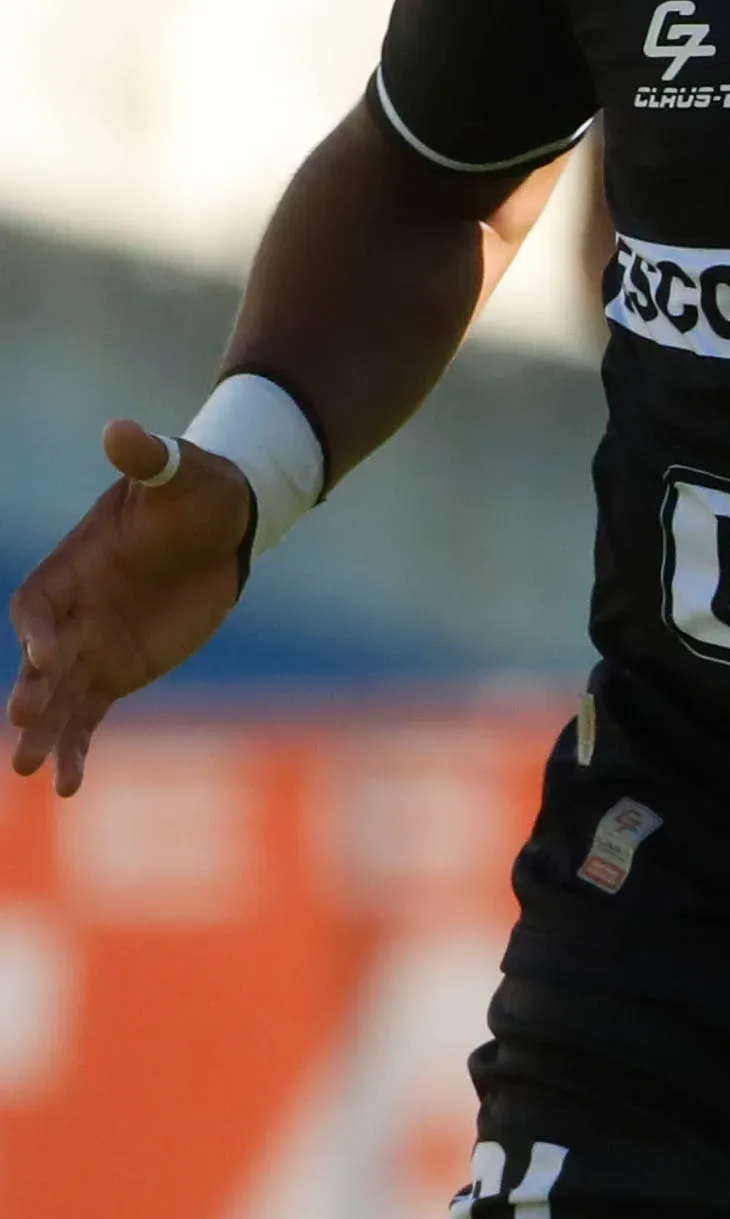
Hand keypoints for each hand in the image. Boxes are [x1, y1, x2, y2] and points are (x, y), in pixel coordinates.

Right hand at [6, 416, 259, 797]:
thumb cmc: (195, 492)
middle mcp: (72, 612)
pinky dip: (78, 748)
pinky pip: (88, 716)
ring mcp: (90, 646)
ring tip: (29, 772)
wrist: (217, 523)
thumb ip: (148, 460)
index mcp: (73, 566)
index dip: (41, 630)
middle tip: (23, 725)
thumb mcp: (178, 472)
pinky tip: (68, 787)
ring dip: (46, 733)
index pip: (39, 604)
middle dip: (33, 691)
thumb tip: (124, 430)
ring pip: (59, 696)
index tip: (51, 655)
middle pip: (41, 658)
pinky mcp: (115, 671)